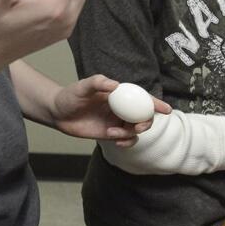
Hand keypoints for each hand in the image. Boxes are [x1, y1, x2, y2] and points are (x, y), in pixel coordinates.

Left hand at [49, 74, 169, 146]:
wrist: (58, 113)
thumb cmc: (70, 96)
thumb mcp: (83, 86)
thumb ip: (98, 83)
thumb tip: (115, 86)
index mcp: (120, 95)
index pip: (142, 98)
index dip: (156, 103)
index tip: (167, 110)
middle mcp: (122, 108)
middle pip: (144, 116)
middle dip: (146, 122)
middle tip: (136, 127)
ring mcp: (117, 121)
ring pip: (135, 130)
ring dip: (130, 134)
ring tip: (112, 134)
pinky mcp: (111, 134)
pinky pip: (126, 140)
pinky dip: (126, 142)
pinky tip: (116, 142)